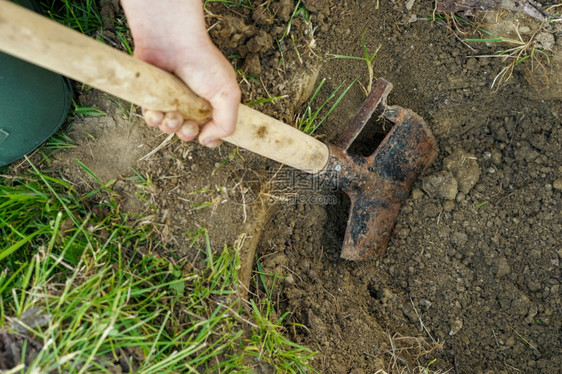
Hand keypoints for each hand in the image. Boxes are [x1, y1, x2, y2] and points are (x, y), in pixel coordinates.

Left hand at [121, 0, 240, 147]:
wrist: (172, 42)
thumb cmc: (203, 63)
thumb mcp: (228, 94)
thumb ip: (227, 123)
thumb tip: (207, 141)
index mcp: (212, 103)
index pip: (213, 130)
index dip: (210, 138)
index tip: (206, 137)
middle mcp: (192, 104)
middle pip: (189, 133)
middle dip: (188, 134)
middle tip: (189, 126)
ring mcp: (171, 101)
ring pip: (169, 128)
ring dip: (171, 128)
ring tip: (172, 116)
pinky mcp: (151, 97)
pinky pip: (151, 119)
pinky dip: (154, 120)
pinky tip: (158, 112)